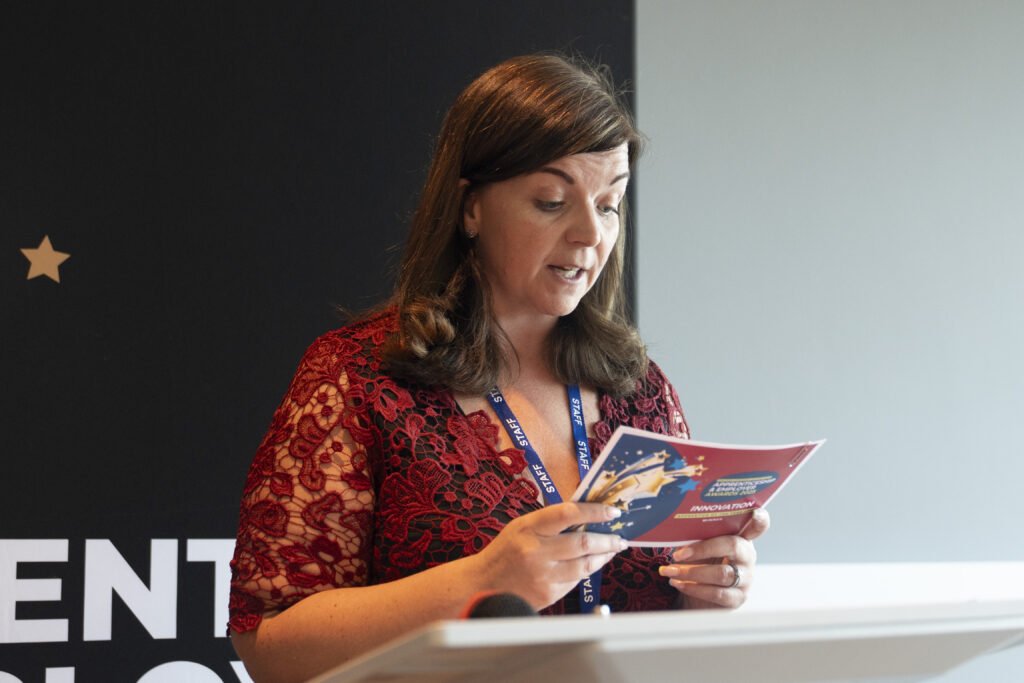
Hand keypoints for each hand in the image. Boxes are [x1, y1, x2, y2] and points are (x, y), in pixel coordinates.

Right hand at [471, 502, 627, 608]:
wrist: (482, 585)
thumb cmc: (506, 552)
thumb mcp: (522, 527)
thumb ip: (550, 522)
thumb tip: (587, 516)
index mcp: (528, 528)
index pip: (568, 513)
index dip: (594, 511)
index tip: (612, 511)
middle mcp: (535, 551)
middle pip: (583, 542)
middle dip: (607, 539)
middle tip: (619, 536)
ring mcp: (543, 576)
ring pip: (585, 565)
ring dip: (604, 556)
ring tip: (612, 549)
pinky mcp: (548, 594)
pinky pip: (576, 581)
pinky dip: (587, 571)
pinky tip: (592, 565)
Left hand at [658, 508, 769, 608]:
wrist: (699, 595)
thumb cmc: (701, 563)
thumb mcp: (700, 546)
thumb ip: (697, 536)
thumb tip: (677, 529)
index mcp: (741, 538)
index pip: (757, 527)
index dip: (759, 520)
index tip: (756, 512)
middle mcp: (747, 557)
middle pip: (733, 546)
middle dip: (702, 548)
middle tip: (678, 554)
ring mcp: (745, 579)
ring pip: (722, 573)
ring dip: (691, 572)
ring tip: (671, 572)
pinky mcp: (737, 598)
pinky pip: (717, 593)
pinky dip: (694, 588)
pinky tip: (678, 584)